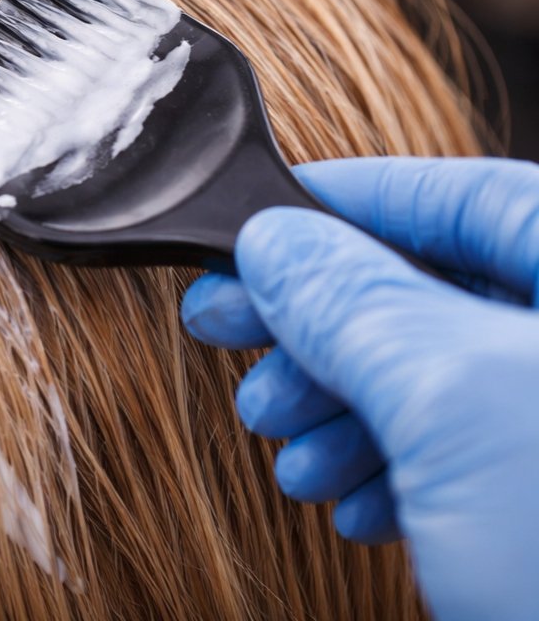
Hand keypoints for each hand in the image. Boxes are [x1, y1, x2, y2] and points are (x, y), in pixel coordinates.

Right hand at [180, 157, 538, 620]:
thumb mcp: (449, 399)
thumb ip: (353, 302)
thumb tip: (276, 242)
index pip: (467, 194)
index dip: (346, 200)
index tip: (253, 221)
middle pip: (439, 288)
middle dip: (320, 321)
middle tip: (225, 331)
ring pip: (442, 377)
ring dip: (339, 404)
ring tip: (282, 444)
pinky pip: (470, 454)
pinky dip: (391, 467)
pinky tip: (348, 501)